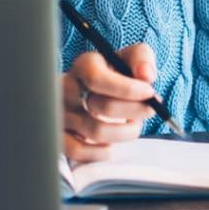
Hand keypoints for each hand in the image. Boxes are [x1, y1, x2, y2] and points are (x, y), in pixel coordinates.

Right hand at [60, 44, 157, 163]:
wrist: (96, 94)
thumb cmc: (116, 76)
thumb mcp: (130, 59)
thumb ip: (142, 58)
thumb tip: (146, 76)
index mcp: (84, 65)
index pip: (97, 78)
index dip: (127, 88)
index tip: (149, 93)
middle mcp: (66, 88)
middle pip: (101, 106)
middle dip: (134, 111)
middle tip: (148, 110)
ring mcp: (60, 113)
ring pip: (95, 131)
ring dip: (125, 132)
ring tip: (133, 125)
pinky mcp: (59, 137)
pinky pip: (79, 151)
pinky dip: (102, 152)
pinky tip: (111, 142)